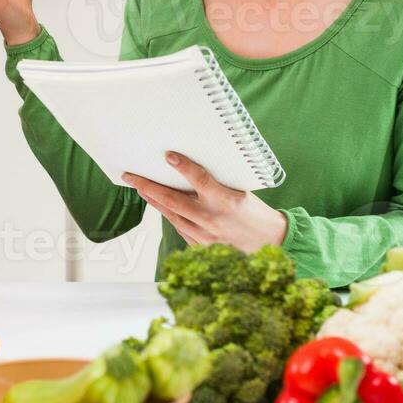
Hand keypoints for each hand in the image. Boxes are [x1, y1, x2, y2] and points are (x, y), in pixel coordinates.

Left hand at [123, 151, 287, 251]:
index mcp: (227, 202)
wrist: (271, 244)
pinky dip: (168, 214)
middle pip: (172, 201)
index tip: (168, 155)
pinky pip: (179, 227)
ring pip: (171, 215)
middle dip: (148, 186)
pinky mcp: (201, 247)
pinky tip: (159, 205)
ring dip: (153, 200)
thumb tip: (189, 168)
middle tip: (131, 176)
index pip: (200, 180)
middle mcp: (212, 220)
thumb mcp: (241, 192)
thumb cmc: (256, 214)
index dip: (183, 166)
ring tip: (139, 187)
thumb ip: (216, 184)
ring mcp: (205, 237)